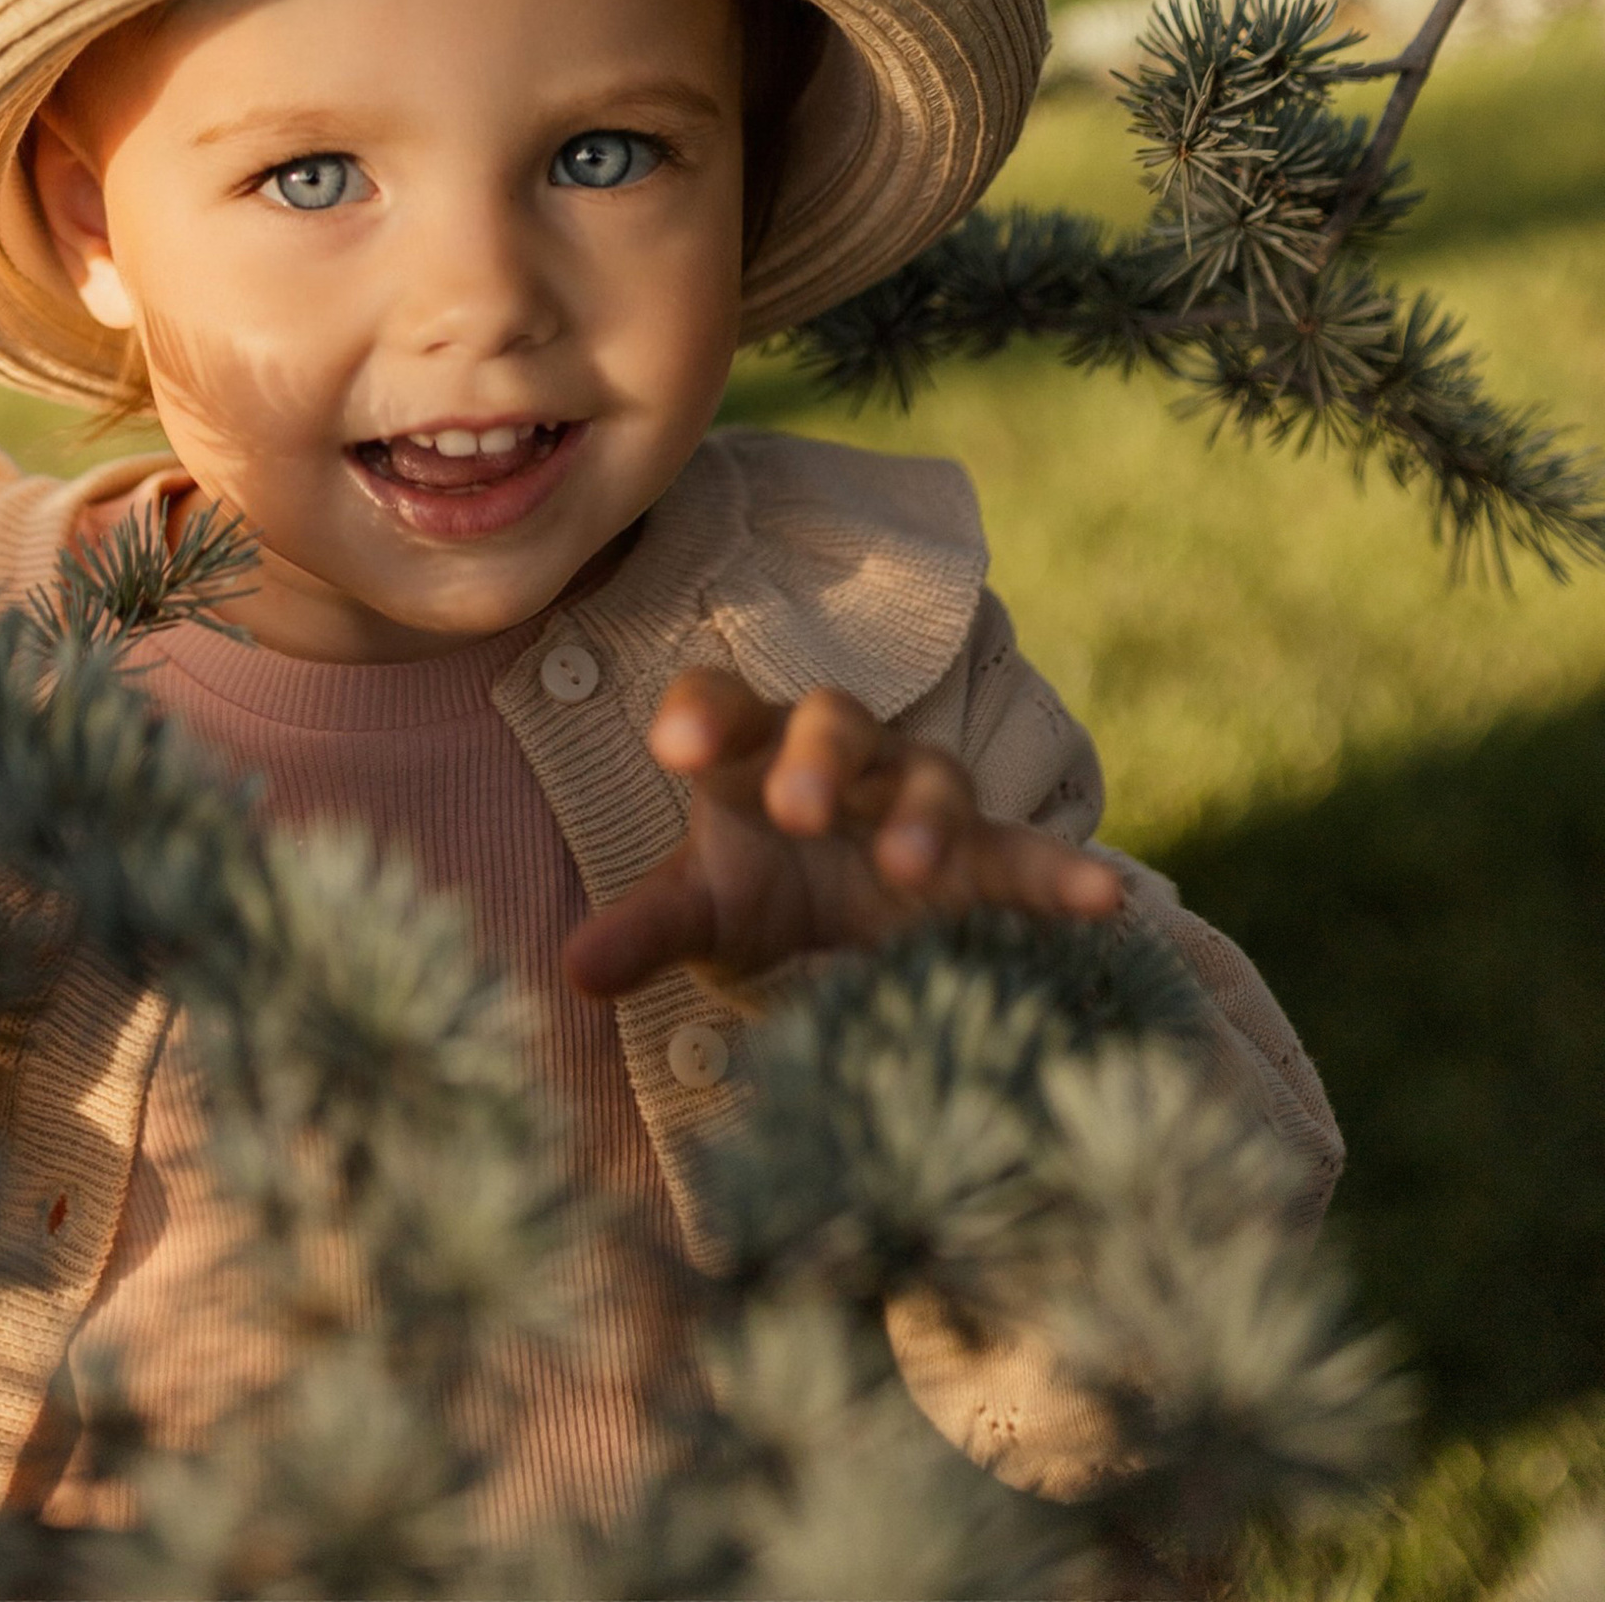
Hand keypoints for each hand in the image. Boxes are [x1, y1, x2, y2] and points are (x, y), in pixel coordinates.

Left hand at [562, 668, 1122, 999]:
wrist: (849, 914)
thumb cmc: (759, 886)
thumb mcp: (701, 910)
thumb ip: (645, 930)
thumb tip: (572, 972)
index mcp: (751, 750)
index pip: (720, 706)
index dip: (700, 716)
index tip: (671, 745)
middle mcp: (837, 754)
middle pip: (830, 722)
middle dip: (816, 758)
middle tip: (796, 806)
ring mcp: (916, 797)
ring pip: (925, 777)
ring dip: (919, 813)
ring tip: (906, 865)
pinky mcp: (983, 856)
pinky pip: (1025, 854)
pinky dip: (1063, 874)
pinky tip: (1105, 898)